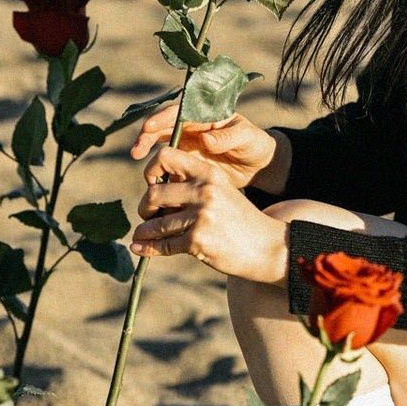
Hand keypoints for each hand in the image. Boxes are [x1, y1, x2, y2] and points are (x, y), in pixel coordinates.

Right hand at [129, 106, 281, 189]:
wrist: (258, 166)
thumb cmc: (254, 144)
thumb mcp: (246, 137)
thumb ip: (227, 137)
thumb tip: (206, 140)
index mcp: (204, 116)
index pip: (178, 113)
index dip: (162, 119)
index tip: (149, 128)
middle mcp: (191, 129)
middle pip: (162, 128)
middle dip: (147, 137)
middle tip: (137, 150)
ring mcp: (187, 147)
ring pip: (161, 147)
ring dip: (148, 155)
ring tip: (143, 167)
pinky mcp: (187, 165)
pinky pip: (169, 167)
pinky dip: (160, 173)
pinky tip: (155, 184)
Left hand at [130, 145, 288, 283]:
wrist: (267, 247)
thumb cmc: (239, 220)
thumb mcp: (221, 191)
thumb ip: (192, 186)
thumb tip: (153, 193)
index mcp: (209, 174)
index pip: (166, 157)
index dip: (151, 170)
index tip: (152, 185)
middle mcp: (204, 191)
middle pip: (153, 193)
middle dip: (144, 207)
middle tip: (147, 215)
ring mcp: (201, 216)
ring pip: (156, 223)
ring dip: (144, 231)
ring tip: (141, 235)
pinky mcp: (198, 241)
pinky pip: (164, 245)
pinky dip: (148, 248)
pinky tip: (140, 249)